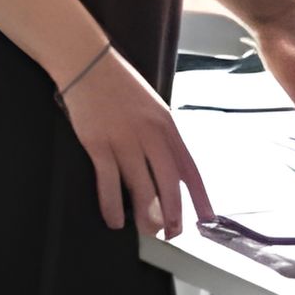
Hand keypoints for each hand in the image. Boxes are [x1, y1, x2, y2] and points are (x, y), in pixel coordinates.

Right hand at [56, 46, 215, 236]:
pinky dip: (112, 205)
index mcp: (167, 124)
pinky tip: (115, 220)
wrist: (87, 61)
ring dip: (145, 215)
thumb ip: (162, 136)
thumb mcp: (152, 107)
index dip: (199, 196)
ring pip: (141, 187)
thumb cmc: (118, 85)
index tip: (207, 217)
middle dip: (173, 213)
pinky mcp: (98, 143)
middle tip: (172, 233)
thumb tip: (170, 168)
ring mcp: (124, 139)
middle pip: (169, 183)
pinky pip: (108, 182)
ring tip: (146, 231)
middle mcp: (150, 133)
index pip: (189, 168)